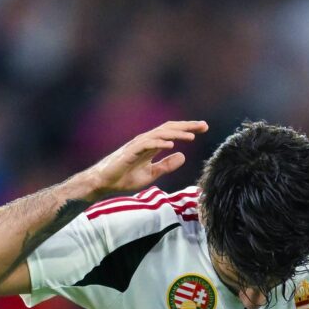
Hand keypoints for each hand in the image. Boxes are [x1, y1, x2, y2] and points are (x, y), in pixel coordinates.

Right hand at [84, 120, 207, 196]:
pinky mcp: (130, 152)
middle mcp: (146, 142)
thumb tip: (183, 156)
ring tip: (192, 136)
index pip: (172, 133)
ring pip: (160, 135)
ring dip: (176, 135)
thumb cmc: (125, 177)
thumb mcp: (151, 174)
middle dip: (187, 126)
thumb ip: (166, 165)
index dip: (188, 129)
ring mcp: (137, 145)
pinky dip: (159, 143)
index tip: (204, 128)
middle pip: (169, 129)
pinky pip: (147, 145)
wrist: (105, 183)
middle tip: (204, 125)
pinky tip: (171, 145)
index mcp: (152, 145)